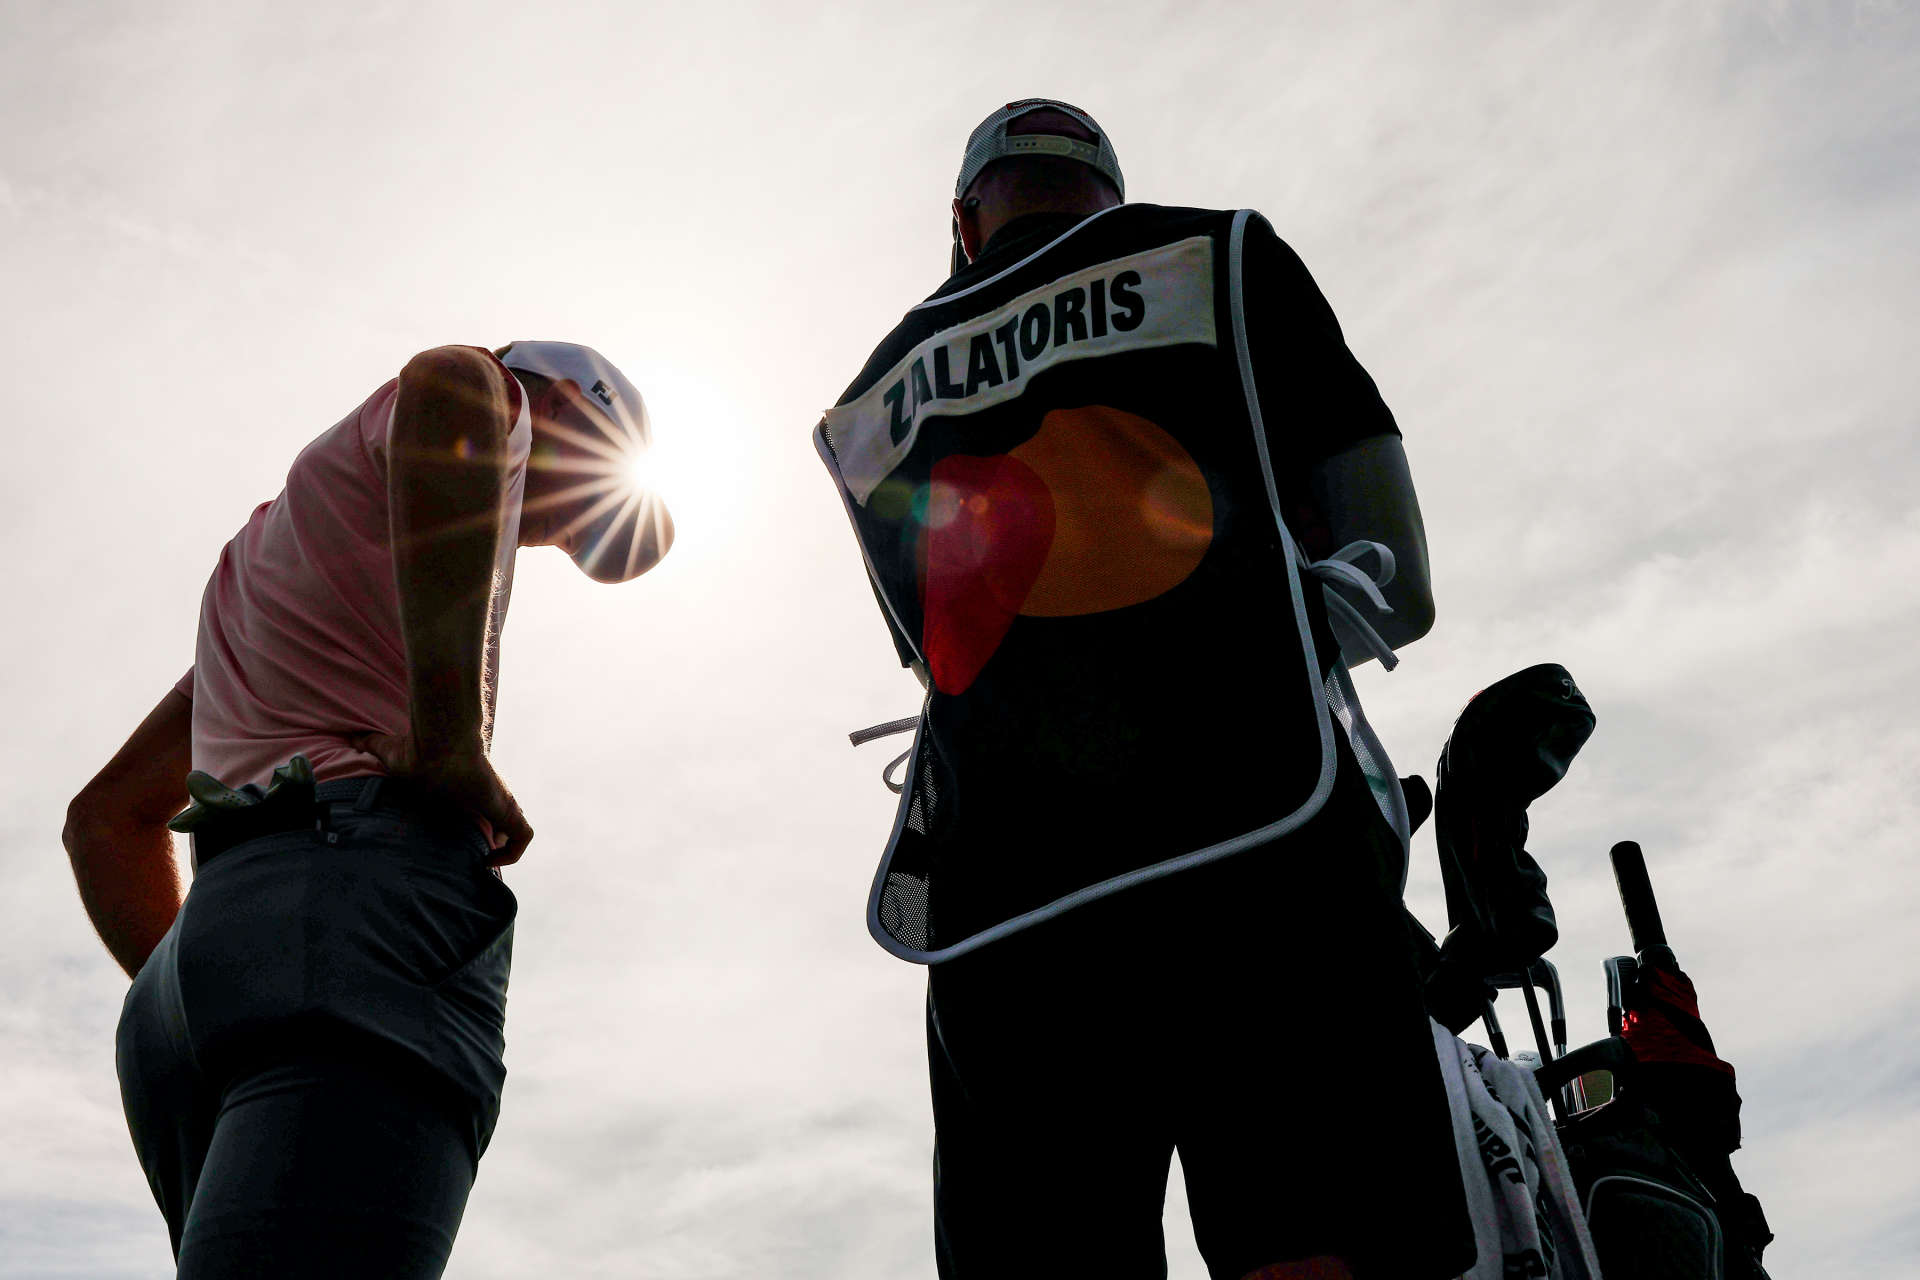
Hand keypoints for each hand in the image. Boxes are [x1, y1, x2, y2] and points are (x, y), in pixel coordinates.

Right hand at [350, 730, 534, 866]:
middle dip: (485, 843)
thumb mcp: (390, 752)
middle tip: (465, 863)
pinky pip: (524, 836)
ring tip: (478, 863)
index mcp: (462, 790)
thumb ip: (373, 745)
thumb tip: (350, 738)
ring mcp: (498, 803)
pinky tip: (489, 860)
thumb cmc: (417, 750)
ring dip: (501, 849)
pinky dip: (513, 852)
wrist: (438, 745)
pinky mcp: (508, 808)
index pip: (472, 812)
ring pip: (513, 832)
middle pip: (496, 825)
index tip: (450, 846)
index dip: (466, 829)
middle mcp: (483, 797)